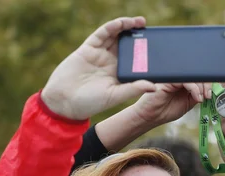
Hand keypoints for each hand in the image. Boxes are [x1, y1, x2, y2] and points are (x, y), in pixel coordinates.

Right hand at [41, 17, 156, 119]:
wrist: (64, 101)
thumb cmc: (90, 102)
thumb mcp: (115, 96)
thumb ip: (133, 89)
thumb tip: (154, 87)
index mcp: (120, 74)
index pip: (136, 60)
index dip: (146, 53)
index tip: (159, 48)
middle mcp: (111, 62)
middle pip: (128, 45)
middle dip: (139, 37)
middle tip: (152, 31)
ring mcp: (100, 54)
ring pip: (116, 36)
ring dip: (128, 27)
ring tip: (141, 22)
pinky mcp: (89, 48)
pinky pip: (102, 34)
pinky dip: (112, 27)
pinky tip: (122, 23)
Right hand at [131, 83, 211, 125]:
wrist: (150, 117)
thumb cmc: (165, 111)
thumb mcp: (187, 104)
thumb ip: (197, 96)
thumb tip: (209, 91)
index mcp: (183, 81)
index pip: (198, 77)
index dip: (208, 84)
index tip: (211, 95)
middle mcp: (179, 77)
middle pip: (198, 74)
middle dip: (207, 85)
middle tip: (209, 96)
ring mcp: (174, 77)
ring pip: (193, 76)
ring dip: (202, 88)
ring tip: (201, 99)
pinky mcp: (169, 79)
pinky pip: (186, 80)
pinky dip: (195, 89)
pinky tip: (196, 98)